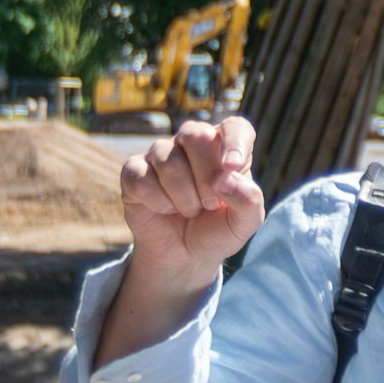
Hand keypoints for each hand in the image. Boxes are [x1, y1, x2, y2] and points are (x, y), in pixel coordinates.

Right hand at [119, 117, 264, 287]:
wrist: (184, 255)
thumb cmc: (217, 231)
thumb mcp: (244, 224)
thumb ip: (248, 200)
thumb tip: (224, 178)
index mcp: (225, 148)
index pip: (235, 127)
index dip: (234, 142)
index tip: (233, 167)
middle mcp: (192, 142)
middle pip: (196, 135)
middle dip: (206, 179)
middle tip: (209, 205)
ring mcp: (161, 153)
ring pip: (169, 161)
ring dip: (184, 198)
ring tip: (189, 210)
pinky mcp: (135, 170)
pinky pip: (143, 179)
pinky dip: (159, 203)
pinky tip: (164, 209)